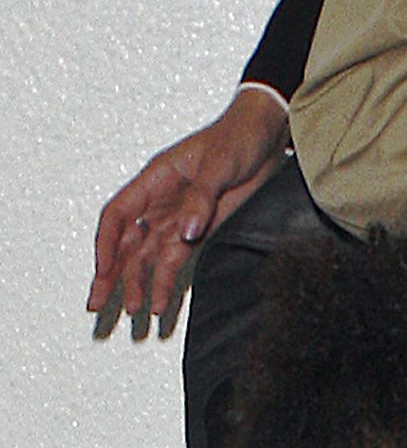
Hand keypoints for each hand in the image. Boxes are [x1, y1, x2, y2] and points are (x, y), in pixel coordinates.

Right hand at [88, 86, 289, 332]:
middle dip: (111, 274)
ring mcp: (178, 218)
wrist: (267, 135)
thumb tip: (187, 232)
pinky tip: (161, 301)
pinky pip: (176, 259)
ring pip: (149, 256)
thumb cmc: (238, 136)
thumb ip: (202, 198)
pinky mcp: (200, 230)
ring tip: (136, 311)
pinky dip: (167, 280)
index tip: (103, 270)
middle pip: (126, 243)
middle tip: (98, 303)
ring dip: (140, 283)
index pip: (117, 215)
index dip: (106, 244)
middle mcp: (160, 202)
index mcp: (155, 179)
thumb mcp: (219, 163)